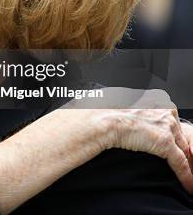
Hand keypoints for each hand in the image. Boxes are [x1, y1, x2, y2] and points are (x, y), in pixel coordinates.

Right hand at [65, 88, 192, 192]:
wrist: (102, 119)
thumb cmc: (107, 113)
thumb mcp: (127, 107)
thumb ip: (136, 112)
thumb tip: (131, 118)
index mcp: (158, 100)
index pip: (173, 122)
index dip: (174, 136)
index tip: (175, 146)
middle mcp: (166, 112)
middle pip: (181, 136)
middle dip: (183, 151)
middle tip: (186, 163)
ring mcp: (167, 127)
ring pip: (184, 150)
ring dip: (188, 165)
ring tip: (189, 177)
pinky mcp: (165, 143)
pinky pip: (180, 163)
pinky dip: (186, 176)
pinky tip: (188, 185)